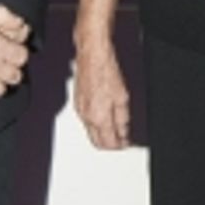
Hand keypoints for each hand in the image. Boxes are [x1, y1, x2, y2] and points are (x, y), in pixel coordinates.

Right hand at [74, 33, 130, 148]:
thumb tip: (124, 132)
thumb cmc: (106, 72)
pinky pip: (85, 121)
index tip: (127, 143)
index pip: (109, 144)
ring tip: (114, 129)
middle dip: (110, 145)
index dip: (120, 146)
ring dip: (102, 134)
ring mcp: (80, 110)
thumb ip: (122, 119)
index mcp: (99, 118)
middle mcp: (87, 117)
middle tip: (121, 140)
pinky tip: (103, 118)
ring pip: (90, 132)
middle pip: (97, 142)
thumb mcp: (123, 98)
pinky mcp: (78, 103)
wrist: (92, 57)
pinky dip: (95, 124)